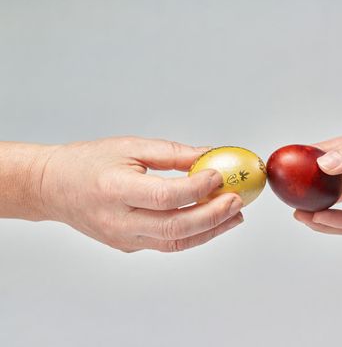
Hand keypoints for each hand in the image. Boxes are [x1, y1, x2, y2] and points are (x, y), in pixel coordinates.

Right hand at [39, 137, 243, 251]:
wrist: (53, 188)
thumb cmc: (88, 162)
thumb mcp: (129, 146)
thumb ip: (171, 153)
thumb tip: (209, 155)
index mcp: (114, 190)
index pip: (164, 196)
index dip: (196, 189)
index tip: (219, 175)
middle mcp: (118, 221)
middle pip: (175, 227)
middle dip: (213, 215)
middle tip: (236, 201)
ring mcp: (122, 238)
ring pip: (175, 242)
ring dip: (210, 230)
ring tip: (235, 216)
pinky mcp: (128, 246)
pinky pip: (166, 243)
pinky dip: (193, 233)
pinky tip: (211, 221)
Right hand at [294, 99, 341, 233]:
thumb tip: (326, 163)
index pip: (330, 153)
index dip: (306, 158)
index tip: (285, 162)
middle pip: (331, 183)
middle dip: (308, 188)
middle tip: (286, 192)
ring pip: (341, 206)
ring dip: (319, 210)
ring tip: (297, 211)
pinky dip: (339, 222)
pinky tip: (321, 219)